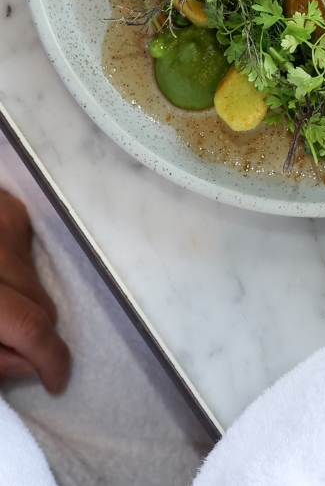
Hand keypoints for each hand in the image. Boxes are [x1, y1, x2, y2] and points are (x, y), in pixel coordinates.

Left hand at [0, 190, 69, 392]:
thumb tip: (24, 363)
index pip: (30, 325)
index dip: (50, 358)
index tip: (55, 379)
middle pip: (40, 304)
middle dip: (30, 334)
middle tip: (4, 346)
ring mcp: (3, 226)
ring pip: (36, 280)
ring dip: (20, 301)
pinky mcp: (8, 211)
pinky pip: (28, 252)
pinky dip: (13, 271)